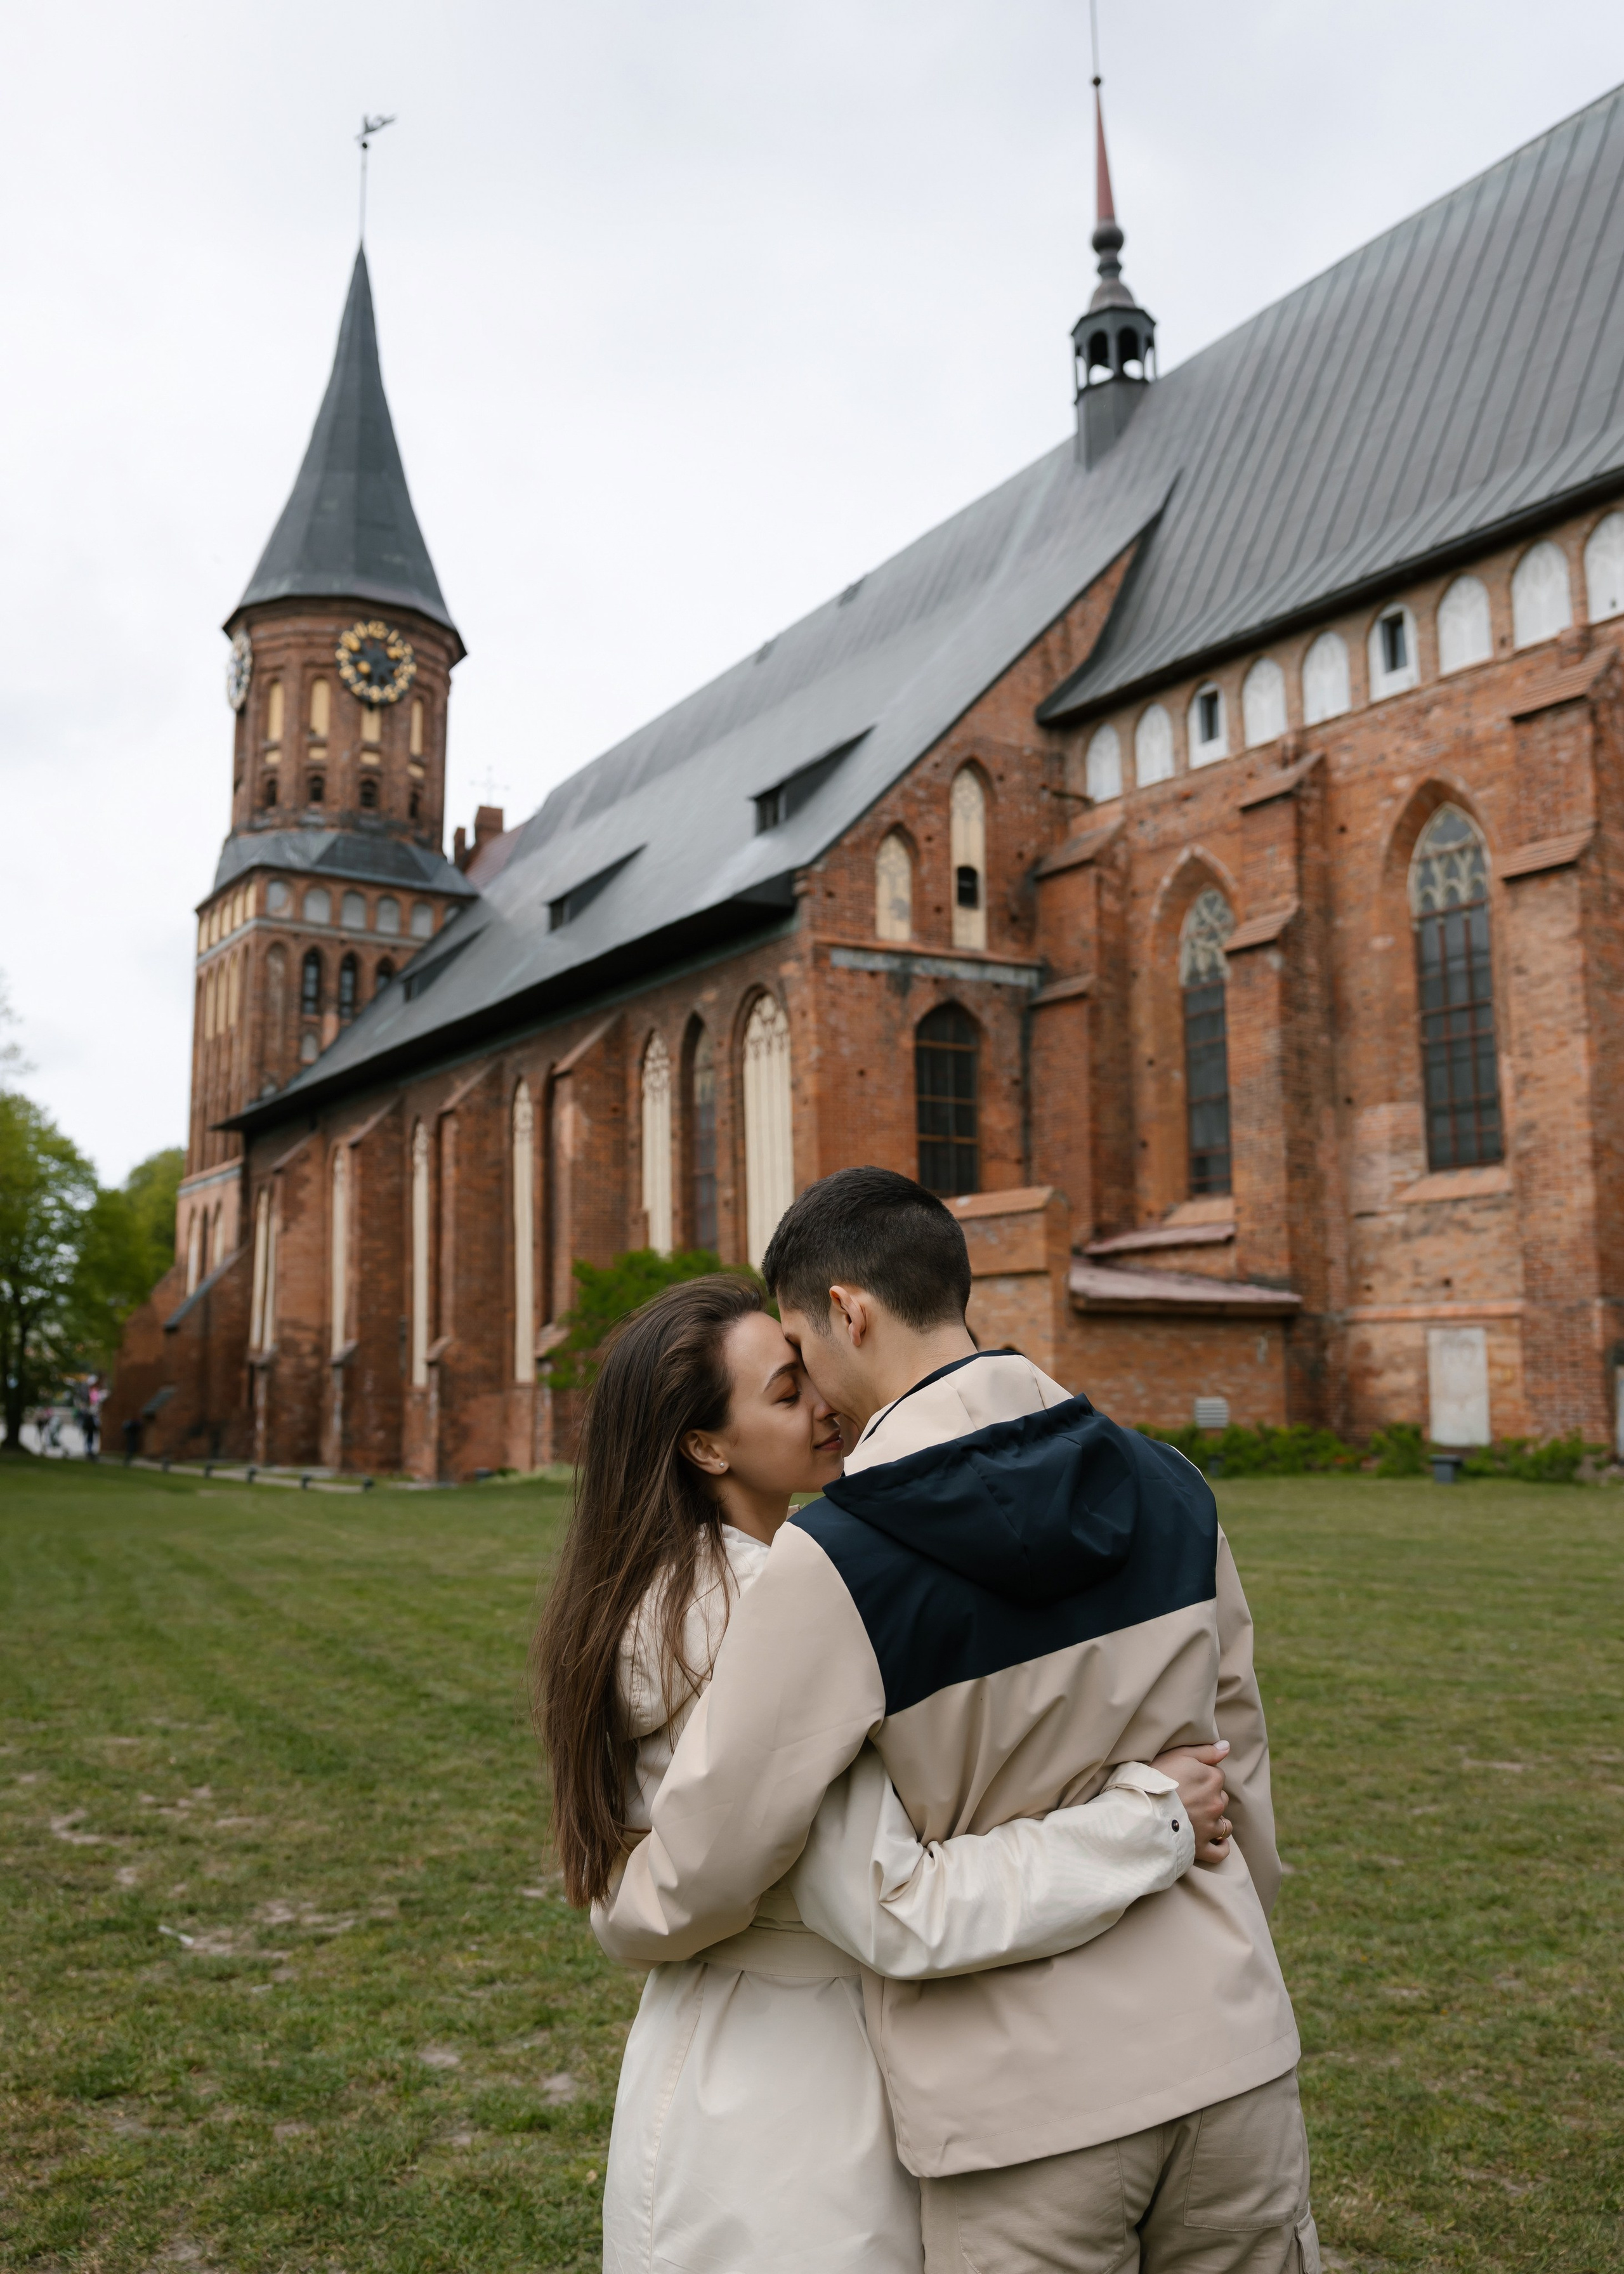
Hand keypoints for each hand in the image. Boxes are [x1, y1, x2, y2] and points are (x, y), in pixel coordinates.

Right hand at [1151, 1740, 1232, 1865]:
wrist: (1141, 1809)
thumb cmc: (1155, 1778)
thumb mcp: (1178, 1754)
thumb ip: (1205, 1751)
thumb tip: (1226, 1747)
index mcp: (1212, 1779)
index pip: (1217, 1776)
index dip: (1203, 1777)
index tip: (1188, 1780)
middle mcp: (1216, 1803)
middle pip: (1221, 1799)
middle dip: (1210, 1799)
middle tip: (1189, 1799)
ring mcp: (1210, 1827)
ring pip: (1224, 1824)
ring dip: (1216, 1822)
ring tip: (1199, 1820)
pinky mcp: (1201, 1847)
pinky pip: (1221, 1852)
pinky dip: (1220, 1847)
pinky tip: (1215, 1842)